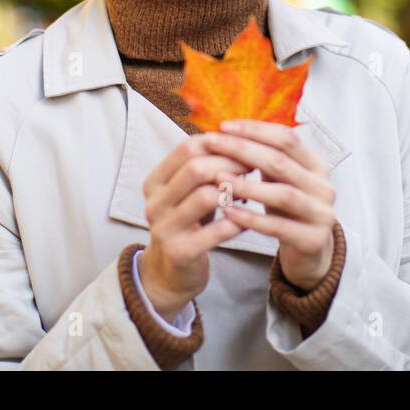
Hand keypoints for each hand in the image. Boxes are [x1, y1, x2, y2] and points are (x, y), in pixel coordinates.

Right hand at [138, 135, 249, 320]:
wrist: (170, 272)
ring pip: (206, 196)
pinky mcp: (180, 252)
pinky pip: (217, 231)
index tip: (245, 146)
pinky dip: (238, 221)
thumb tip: (242, 137)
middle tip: (254, 165)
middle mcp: (155, 202)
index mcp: (155, 181)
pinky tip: (250, 218)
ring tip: (252, 190)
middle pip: (196, 168)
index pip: (187, 148)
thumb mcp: (188, 191)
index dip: (220, 143)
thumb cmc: (188, 222)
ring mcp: (164, 228)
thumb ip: (205, 166)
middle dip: (231, 164)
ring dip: (235, 191)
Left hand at [202, 119, 336, 290]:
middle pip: (281, 162)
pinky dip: (251, 219)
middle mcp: (324, 186)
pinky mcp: (313, 240)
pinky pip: (278, 227)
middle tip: (213, 144)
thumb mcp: (280, 181)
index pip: (287, 138)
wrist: (311, 252)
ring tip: (218, 179)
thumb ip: (263, 159)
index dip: (255, 130)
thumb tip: (227, 132)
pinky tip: (228, 212)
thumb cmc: (288, 211)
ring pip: (283, 195)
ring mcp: (321, 214)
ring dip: (247, 185)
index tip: (224, 127)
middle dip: (243, 150)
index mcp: (316, 166)